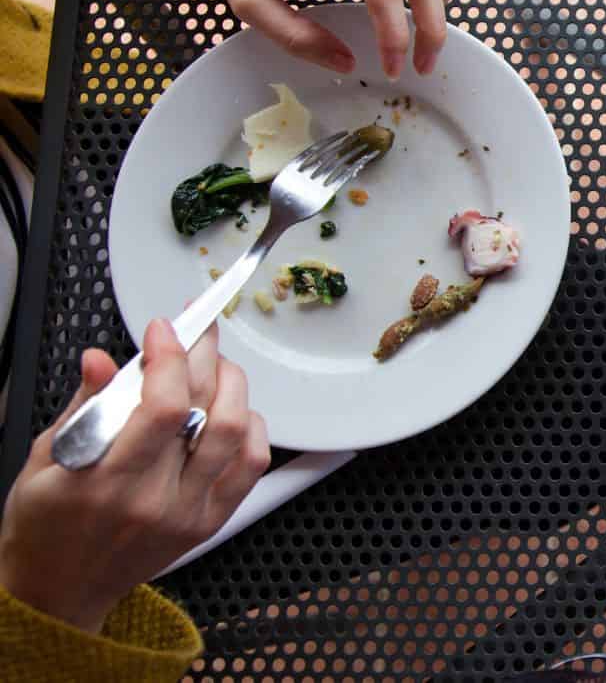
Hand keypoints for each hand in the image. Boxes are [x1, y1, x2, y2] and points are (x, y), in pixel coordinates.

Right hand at [0, 320, 268, 632]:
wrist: (61, 591)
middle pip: (205, 410)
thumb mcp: (41, 461)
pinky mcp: (211, 521)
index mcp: (106, 482)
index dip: (170, 356)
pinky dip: (251, 427)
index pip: (161, 407)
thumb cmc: (44, 526)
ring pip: (237, 433)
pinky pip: (252, 465)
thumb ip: (81, 406)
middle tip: (197, 330)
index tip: (163, 328)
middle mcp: (155, 500)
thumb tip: (101, 359)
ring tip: (214, 365)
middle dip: (205, 355)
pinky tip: (232, 408)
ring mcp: (189, 512)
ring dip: (233, 386)